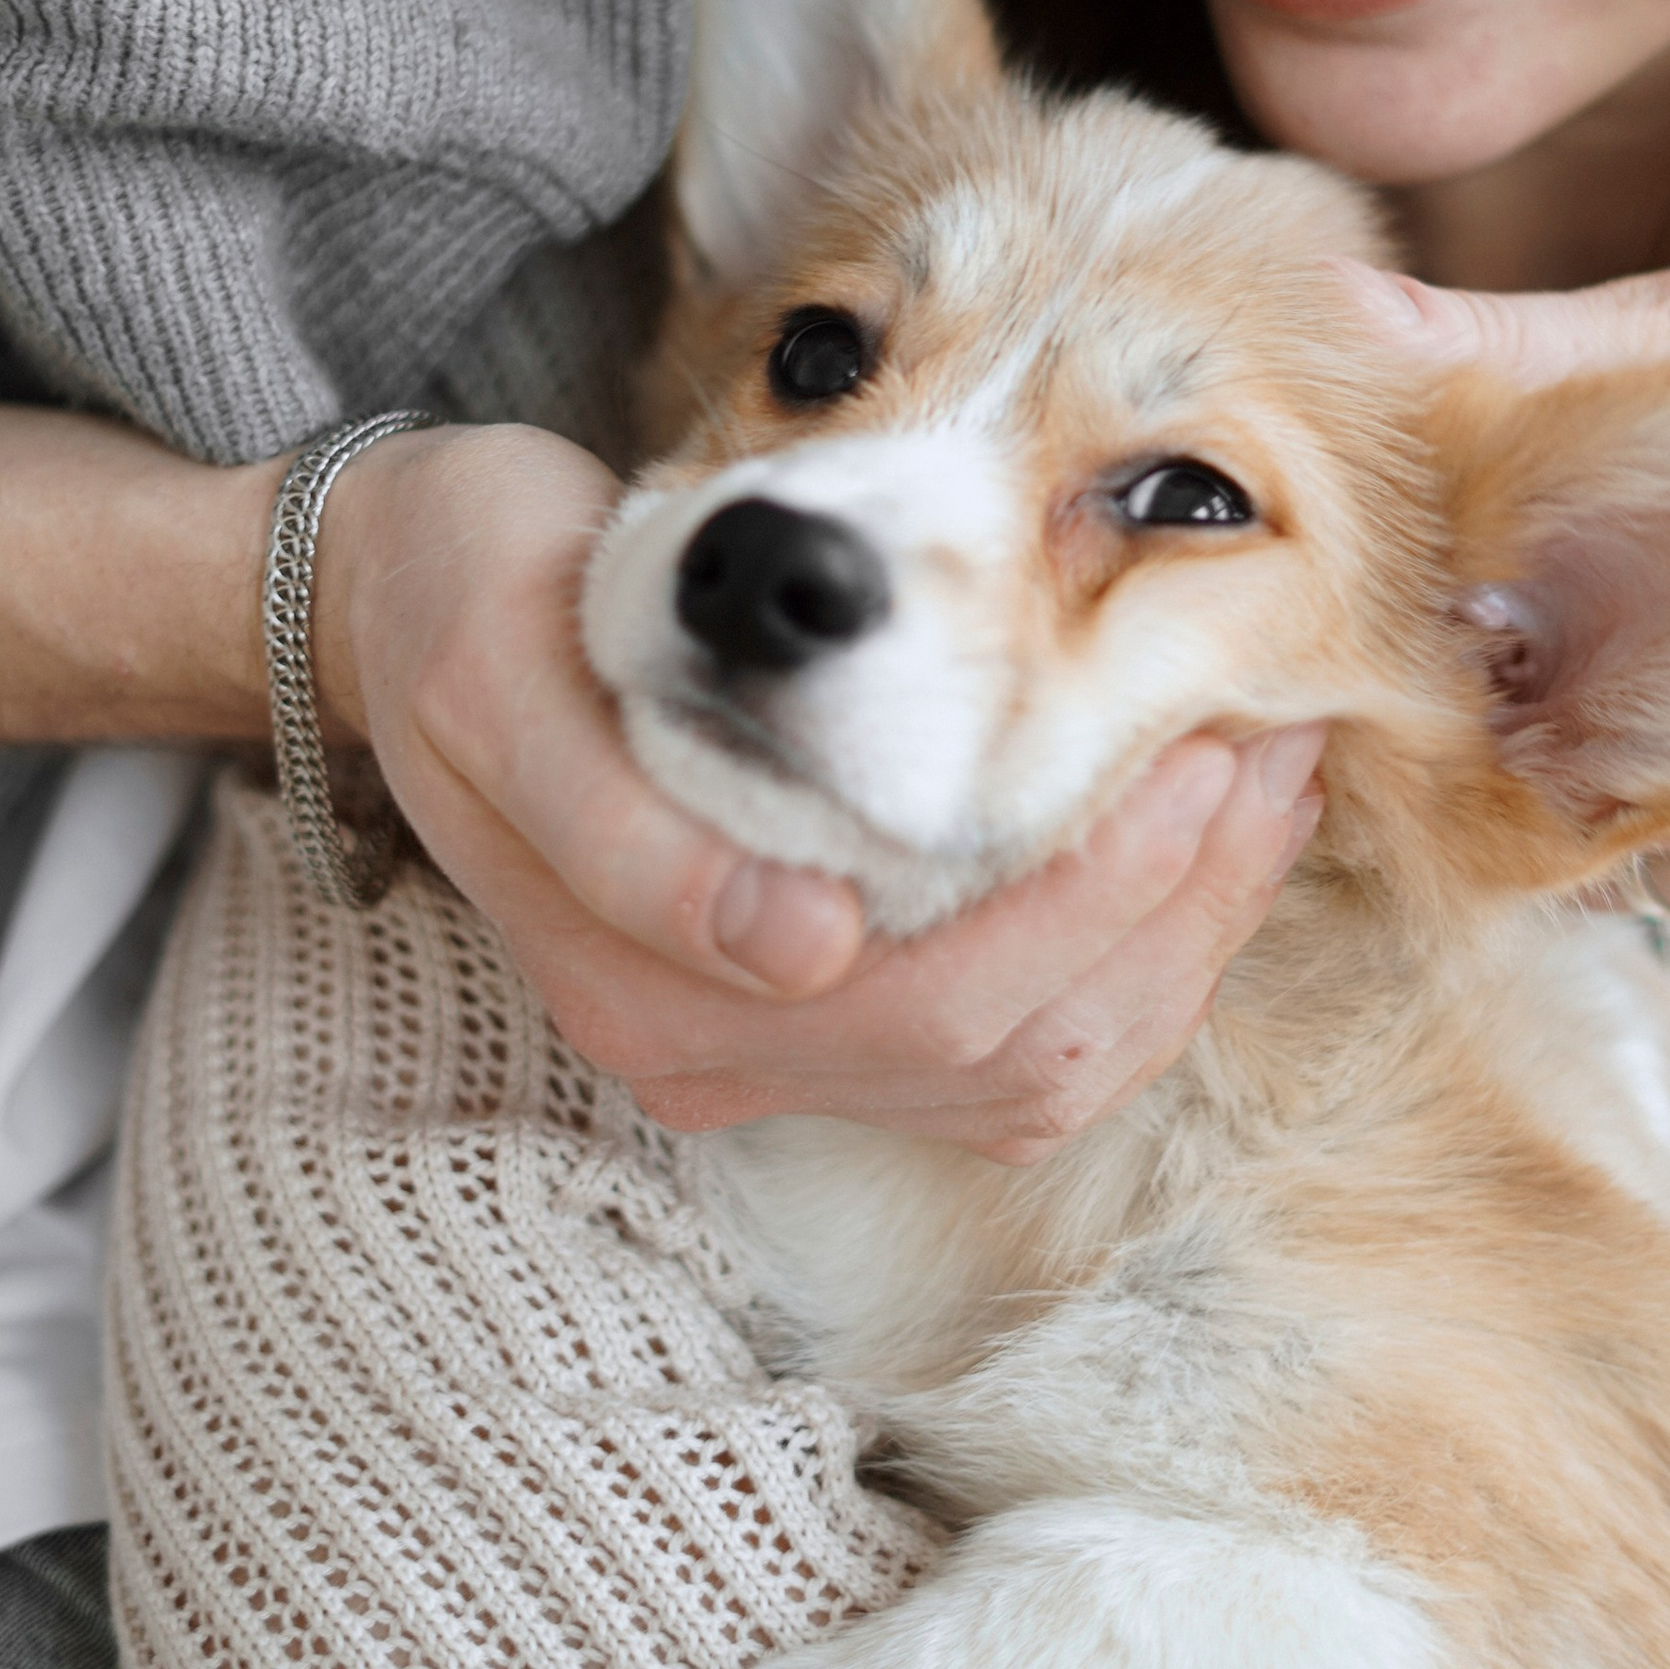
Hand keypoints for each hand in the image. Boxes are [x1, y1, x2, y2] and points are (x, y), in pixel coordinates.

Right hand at [309, 421, 1321, 1153]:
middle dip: (1174, 912)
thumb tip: (796, 952)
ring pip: (1039, 1069)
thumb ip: (632, 834)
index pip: (935, 1005)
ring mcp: (771, 1045)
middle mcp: (719, 1053)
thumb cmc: (465, 598)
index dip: (1099, 900)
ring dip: (1179, 943)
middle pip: (1014, 1056)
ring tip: (1267, 785)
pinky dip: (1135, 953)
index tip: (1202, 754)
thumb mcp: (509, 675)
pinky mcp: (822, 1008)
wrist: (399, 600)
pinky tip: (1198, 836)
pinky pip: (1021, 1038)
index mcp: (648, 988)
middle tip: (1270, 748)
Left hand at [1343, 179, 1669, 931]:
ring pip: (1638, 848)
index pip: (1491, 779)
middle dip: (1516, 719)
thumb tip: (1333, 309)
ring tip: (1642, 607)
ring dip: (1614, 748)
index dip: (1433, 699)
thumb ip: (1508, 348)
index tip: (1429, 613)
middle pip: (1557, 820)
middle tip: (1523, 596)